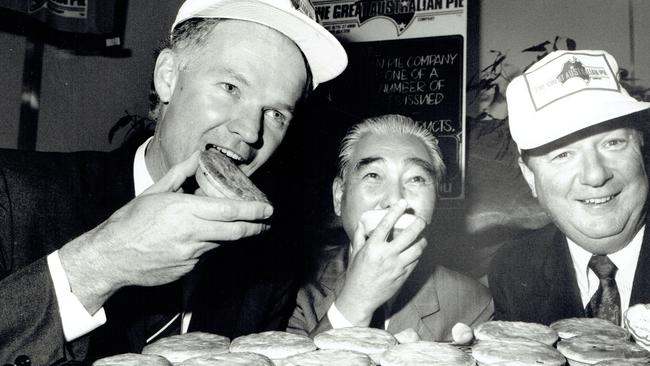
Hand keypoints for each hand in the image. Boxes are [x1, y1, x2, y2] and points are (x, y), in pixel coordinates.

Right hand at [59, 151, 272, 312]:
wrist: (111, 257)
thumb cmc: (130, 221)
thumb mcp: (155, 191)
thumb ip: (181, 173)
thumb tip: (197, 155)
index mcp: (185, 210)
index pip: (230, 210)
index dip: (253, 211)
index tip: (268, 210)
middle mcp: (192, 233)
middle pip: (236, 232)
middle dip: (256, 227)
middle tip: (267, 223)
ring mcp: (191, 254)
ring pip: (222, 244)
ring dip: (233, 236)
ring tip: (243, 228)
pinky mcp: (187, 269)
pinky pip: (206, 256)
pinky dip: (210, 246)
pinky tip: (203, 240)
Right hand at [335, 199, 426, 325]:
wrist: (361, 297)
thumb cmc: (356, 274)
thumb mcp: (354, 253)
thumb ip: (359, 236)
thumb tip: (362, 223)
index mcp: (373, 247)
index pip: (386, 224)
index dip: (396, 211)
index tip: (403, 203)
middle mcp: (387, 255)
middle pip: (409, 235)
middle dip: (418, 224)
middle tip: (421, 219)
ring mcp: (397, 266)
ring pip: (417, 249)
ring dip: (422, 240)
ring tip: (423, 236)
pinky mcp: (403, 276)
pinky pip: (416, 262)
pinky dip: (418, 254)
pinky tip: (418, 250)